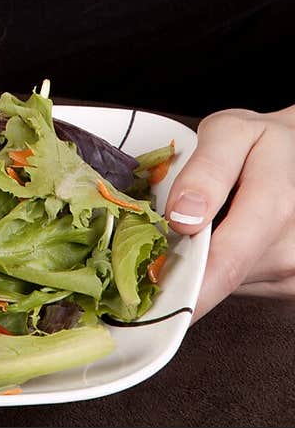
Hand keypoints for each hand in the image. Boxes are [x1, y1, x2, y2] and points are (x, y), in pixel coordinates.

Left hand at [165, 104, 294, 319]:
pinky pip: (238, 285)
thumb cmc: (262, 141)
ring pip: (225, 284)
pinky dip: (223, 264)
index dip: (182, 285)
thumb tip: (182, 216)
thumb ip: (206, 170)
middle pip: (217, 276)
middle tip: (169, 229)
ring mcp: (293, 272)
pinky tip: (227, 234)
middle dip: (185, 259)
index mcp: (275, 207)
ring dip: (206, 259)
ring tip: (210, 221)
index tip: (147, 294)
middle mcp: (290, 250)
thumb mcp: (230, 133)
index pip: (224, 264)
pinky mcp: (289, 285)